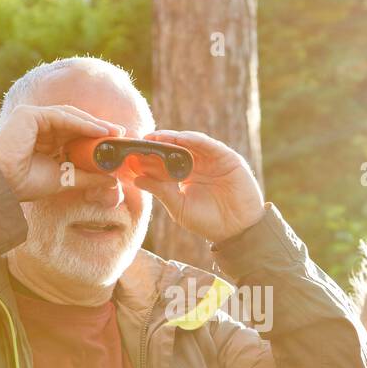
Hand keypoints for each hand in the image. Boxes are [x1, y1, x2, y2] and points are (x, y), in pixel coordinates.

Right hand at [0, 104, 123, 201]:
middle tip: (121, 134)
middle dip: (99, 128)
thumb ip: (87, 177)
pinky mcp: (29, 114)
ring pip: (71, 117)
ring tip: (113, 133)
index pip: (75, 134)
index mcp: (45, 141)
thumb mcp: (65, 179)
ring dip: (94, 124)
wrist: (2, 185)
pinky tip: (99, 131)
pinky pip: (61, 116)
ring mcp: (33, 118)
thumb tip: (112, 179)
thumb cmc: (26, 184)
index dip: (96, 137)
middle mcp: (39, 127)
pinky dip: (81, 123)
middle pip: (75, 122)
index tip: (117, 143)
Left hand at [131, 130, 264, 242]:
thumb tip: (136, 180)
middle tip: (138, 141)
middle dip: (156, 145)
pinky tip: (179, 138)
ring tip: (155, 137)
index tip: (128, 156)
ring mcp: (211, 160)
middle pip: (173, 150)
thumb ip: (161, 192)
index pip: (162, 164)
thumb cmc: (208, 222)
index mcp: (184, 178)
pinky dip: (193, 139)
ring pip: (188, 143)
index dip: (147, 159)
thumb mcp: (179, 208)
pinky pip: (207, 144)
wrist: (238, 230)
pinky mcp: (226, 157)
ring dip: (172, 138)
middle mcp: (196, 165)